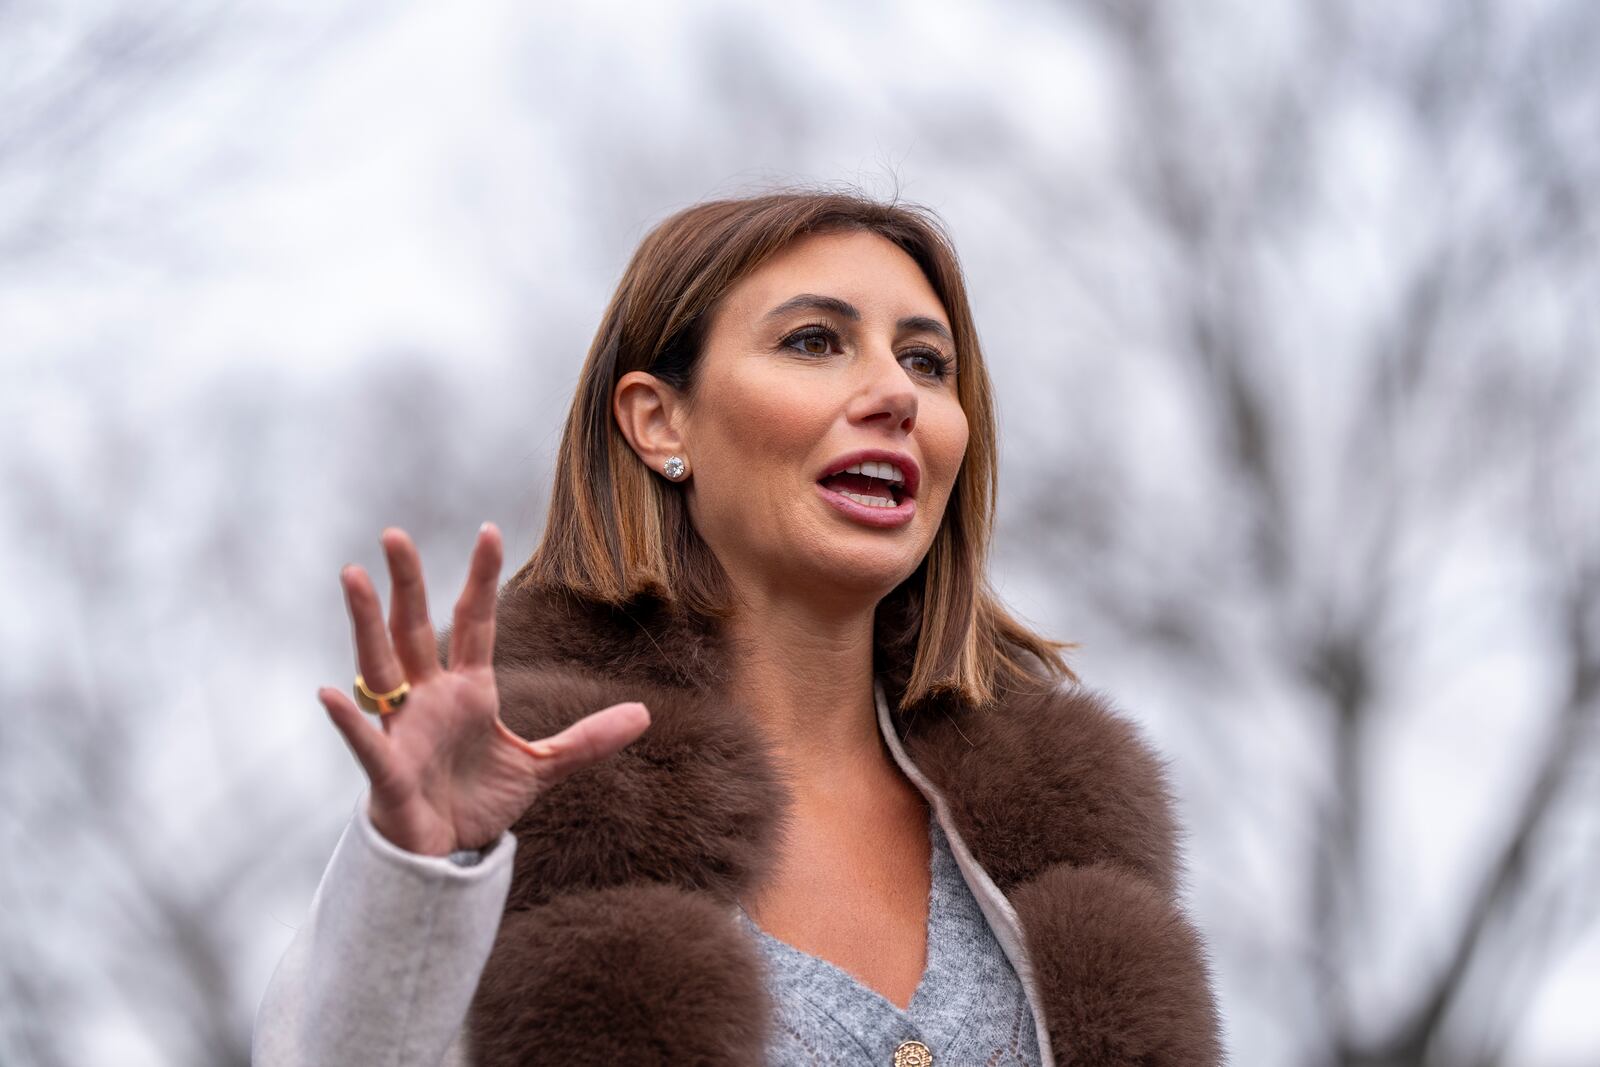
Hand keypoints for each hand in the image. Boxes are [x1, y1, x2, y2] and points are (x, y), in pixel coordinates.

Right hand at [318, 523, 651, 855]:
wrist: (445, 854)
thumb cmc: (478, 801)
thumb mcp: (541, 767)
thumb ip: (587, 740)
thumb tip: (644, 715)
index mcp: (468, 691)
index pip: (474, 623)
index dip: (480, 578)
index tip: (489, 530)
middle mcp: (429, 700)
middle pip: (414, 629)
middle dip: (407, 583)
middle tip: (395, 533)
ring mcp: (404, 731)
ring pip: (380, 668)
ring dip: (366, 624)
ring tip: (353, 576)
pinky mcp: (389, 772)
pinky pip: (366, 743)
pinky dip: (346, 721)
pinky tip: (327, 692)